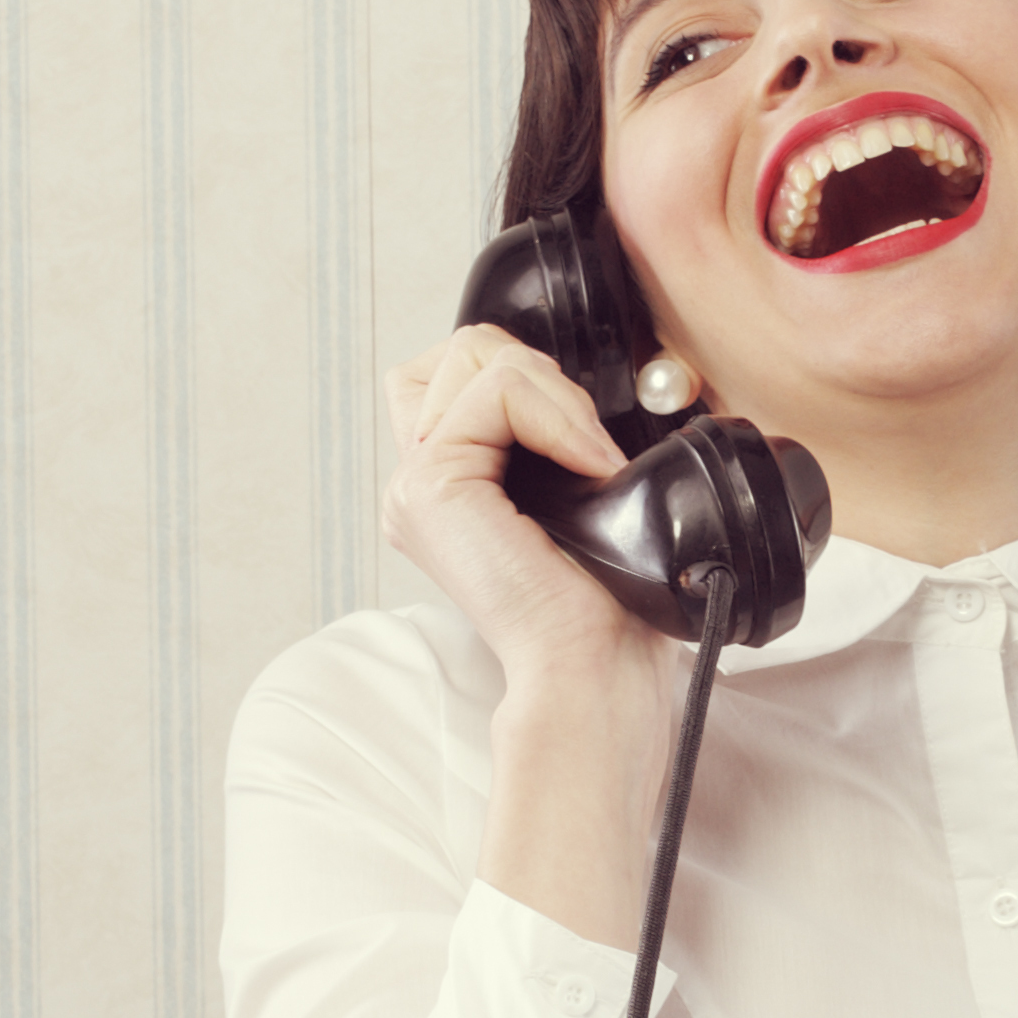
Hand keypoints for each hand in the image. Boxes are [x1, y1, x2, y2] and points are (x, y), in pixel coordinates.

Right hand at [387, 328, 689, 944]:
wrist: (594, 667)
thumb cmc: (604, 601)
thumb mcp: (582, 496)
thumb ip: (557, 437)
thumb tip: (589, 385)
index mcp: (449, 484)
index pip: (465, 370)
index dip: (537, 380)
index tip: (593, 447)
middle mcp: (417, 481)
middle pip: (460, 350)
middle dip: (540, 371)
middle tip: (589, 445)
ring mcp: (414, 481)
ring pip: (477, 354)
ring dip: (556, 394)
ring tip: (590, 461)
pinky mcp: (430, 484)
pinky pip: (497, 390)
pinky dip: (558, 414)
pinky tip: (591, 468)